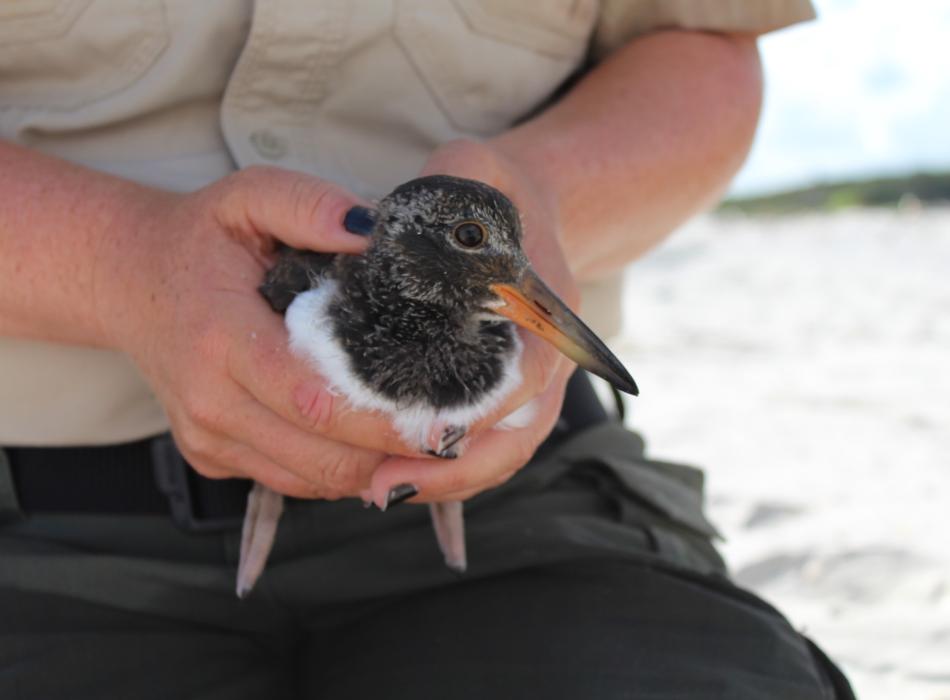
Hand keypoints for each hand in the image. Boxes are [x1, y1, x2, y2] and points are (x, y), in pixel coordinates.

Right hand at [97, 167, 412, 498]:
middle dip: (392, 452)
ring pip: (312, 481)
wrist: (129, 280)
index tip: (442, 417)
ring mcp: (207, 438)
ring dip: (371, 467)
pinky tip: (365, 436)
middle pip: (322, 456)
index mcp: (221, 339)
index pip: (314, 400)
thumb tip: (372, 232)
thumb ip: (309, 204)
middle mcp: (210, 403)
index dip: (383, 419)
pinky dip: (337, 468)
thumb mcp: (248, 197)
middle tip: (448, 431)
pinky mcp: (211, 458)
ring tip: (416, 435)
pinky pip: (292, 482)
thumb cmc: (201, 239)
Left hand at [364, 140, 575, 504]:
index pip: (522, 375)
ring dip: (444, 478)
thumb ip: (444, 185)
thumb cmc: (497, 188)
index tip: (420, 433)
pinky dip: (446, 468)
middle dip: (451, 467)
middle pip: (513, 434)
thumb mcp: (474, 167)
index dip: (473, 412)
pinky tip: (393, 475)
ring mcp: (531, 380)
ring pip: (501, 451)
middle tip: (380, 487)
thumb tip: (381, 225)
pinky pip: (485, 445)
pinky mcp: (505, 392)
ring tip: (377, 491)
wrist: (530, 207)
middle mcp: (544, 353)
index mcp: (543, 304)